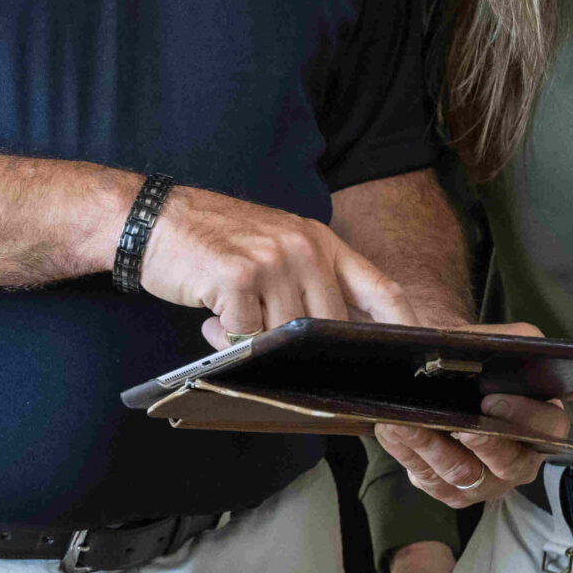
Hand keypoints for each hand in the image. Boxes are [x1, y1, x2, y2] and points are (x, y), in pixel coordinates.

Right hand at [133, 184, 421, 344]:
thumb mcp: (278, 246)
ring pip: (287, 337)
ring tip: (225, 317)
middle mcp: (304, 247)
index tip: (417, 355)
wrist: (155, 218)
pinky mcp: (239, 277)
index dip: (404, 325)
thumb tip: (339, 339)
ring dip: (255, 342)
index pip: (381, 289)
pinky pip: (246, 336)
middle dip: (306, 351)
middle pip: (331, 326)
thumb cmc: (215, 240)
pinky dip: (226, 339)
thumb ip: (311, 283)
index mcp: (322, 242)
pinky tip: (208, 316)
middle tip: (268, 345)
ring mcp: (274, 260)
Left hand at [373, 324, 572, 505]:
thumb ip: (515, 342)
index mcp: (543, 425)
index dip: (523, 416)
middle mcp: (520, 461)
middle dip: (481, 443)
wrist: (446, 378)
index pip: (549, 427)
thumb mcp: (501, 344)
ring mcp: (487, 482)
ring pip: (462, 474)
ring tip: (405, 422)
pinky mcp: (452, 491)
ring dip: (431, 447)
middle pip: (508, 463)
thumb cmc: (478, 363)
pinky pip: (430, 479)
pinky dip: (407, 452)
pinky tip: (391, 429)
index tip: (490, 400)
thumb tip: (516, 348)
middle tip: (456, 424)